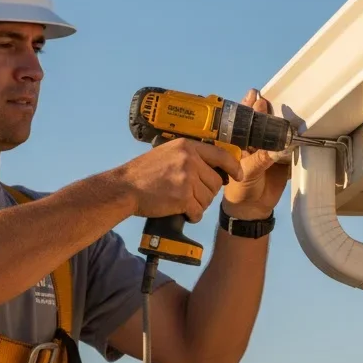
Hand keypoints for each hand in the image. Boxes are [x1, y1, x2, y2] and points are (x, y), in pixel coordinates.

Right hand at [119, 138, 243, 222]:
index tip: (237, 175)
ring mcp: (187, 178)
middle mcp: (190, 160)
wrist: (125, 188)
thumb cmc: (143, 173)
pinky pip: (198, 211)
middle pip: (215, 182)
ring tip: (182, 202)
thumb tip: (214, 168)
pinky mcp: (182, 197)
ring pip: (208, 198)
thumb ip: (190, 156)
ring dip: (198, 205)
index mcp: (187, 146)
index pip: (221, 155)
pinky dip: (193, 216)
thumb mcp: (168, 153)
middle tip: (190, 195)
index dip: (233, 167)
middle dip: (206, 192)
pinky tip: (183, 213)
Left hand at [221, 89, 291, 220]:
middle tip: (273, 99)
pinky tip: (300, 129)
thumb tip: (277, 145)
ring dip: (282, 122)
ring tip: (288, 110)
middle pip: (262, 122)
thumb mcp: (248, 172)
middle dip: (268, 110)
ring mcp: (269, 149)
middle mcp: (254, 142)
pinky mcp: (283, 159)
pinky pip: (290, 147)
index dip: (249, 107)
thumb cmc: (240, 189)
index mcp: (240, 142)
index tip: (255, 95)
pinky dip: (295, 140)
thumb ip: (261, 158)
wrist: (253, 209)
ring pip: (276, 132)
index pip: (244, 120)